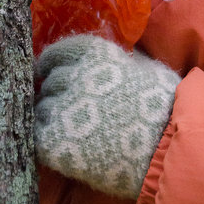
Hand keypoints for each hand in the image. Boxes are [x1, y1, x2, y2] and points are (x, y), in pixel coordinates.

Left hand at [34, 34, 179, 197]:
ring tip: (71, 132)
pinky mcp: (53, 141)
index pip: (58, 53)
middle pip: (50, 82)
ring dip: (53, 118)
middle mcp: (74, 75)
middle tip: (69, 109)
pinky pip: (37, 136)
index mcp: (95, 53)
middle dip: (57, 93)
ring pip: (43, 109)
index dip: (52, 64)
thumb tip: (117, 59)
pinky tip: (61, 148)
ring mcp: (62, 108)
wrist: (166, 150)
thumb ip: (124, 61)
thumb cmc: (166, 108)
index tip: (49, 72)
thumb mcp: (148, 69)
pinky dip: (46, 141)